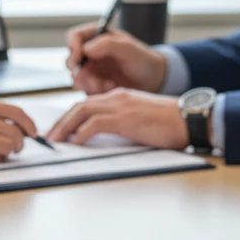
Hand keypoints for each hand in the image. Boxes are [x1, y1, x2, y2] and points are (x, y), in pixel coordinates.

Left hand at [47, 89, 189, 149]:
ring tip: (55, 141)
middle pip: (78, 107)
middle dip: (61, 122)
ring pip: (82, 112)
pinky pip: (95, 123)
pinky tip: (75, 143)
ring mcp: (120, 106)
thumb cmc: (170, 122)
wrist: (189, 118)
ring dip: (65, 127)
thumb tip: (106, 139)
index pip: (87, 105)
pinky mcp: (125, 118)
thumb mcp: (140, 120)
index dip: (70, 118)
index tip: (60, 131)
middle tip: (50, 137)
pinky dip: (81, 133)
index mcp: (119, 97)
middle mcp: (116, 97)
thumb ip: (121, 124)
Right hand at [64, 23, 168, 94]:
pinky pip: (85, 91)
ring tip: (108, 85)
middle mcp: (89, 53)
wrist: (152, 80)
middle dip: (80, 72)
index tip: (79, 56)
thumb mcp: (128, 48)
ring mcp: (90, 71)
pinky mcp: (93, 86)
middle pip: (70, 61)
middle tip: (93, 79)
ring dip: (89, 84)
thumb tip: (86, 49)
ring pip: (76, 79)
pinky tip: (111, 88)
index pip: (73, 37)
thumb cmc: (142, 59)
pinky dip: (95, 92)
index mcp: (95, 37)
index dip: (72, 46)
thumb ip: (107, 44)